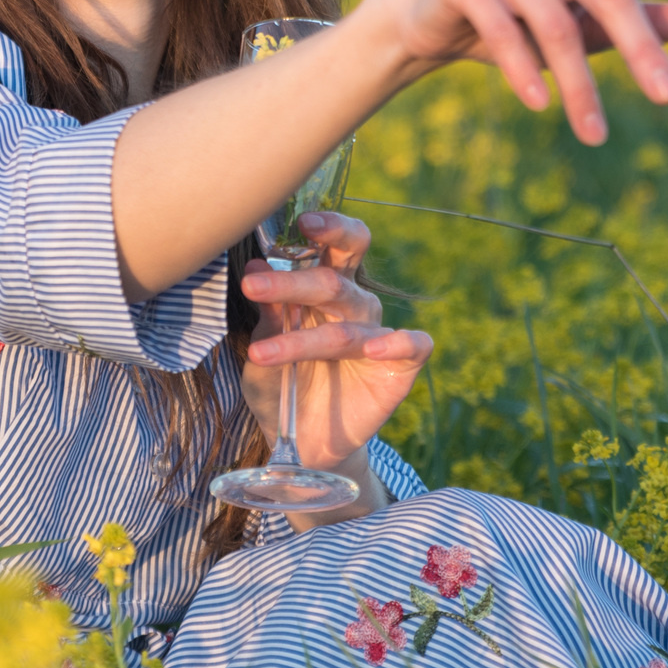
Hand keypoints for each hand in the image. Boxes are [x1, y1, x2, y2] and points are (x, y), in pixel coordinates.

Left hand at [236, 213, 431, 473]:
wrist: (301, 445)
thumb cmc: (282, 385)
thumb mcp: (264, 349)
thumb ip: (267, 313)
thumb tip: (256, 267)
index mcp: (326, 291)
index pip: (339, 246)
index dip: (329, 228)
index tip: (302, 222)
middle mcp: (355, 307)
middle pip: (337, 280)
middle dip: (296, 280)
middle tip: (255, 286)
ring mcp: (379, 337)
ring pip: (348, 324)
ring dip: (301, 338)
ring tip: (261, 353)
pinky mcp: (399, 369)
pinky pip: (412, 345)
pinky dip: (396, 343)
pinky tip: (371, 349)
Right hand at [357, 0, 667, 144]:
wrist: (434, 29)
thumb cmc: (521, 26)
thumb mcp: (582, 29)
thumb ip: (634, 25)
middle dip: (640, 47)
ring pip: (554, 23)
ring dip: (577, 84)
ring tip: (594, 133)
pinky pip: (502, 28)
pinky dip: (524, 71)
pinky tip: (539, 103)